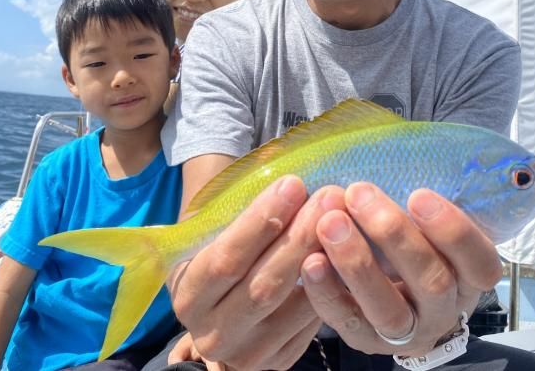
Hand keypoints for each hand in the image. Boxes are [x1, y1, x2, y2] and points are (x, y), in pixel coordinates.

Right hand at [169, 176, 339, 369]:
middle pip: (263, 284)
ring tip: (343, 217)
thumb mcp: (211, 237)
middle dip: (300, 236)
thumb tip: (283, 182)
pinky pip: (312, 322)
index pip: (226, 258)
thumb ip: (233, 217)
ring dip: (323, 257)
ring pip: (293, 305)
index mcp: (188, 295)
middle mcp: (213, 333)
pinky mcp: (280, 361)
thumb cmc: (221, 254)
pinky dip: (332, 284)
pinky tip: (346, 250)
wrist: (223, 309)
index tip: (293, 184)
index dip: (260, 222)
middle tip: (329, 196)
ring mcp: (248, 354)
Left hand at [301, 184, 501, 356]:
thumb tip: (403, 142)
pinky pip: (347, 322)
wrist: (390, 297)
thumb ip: (422, 201)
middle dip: (394, 234)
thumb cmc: (408, 242)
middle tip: (359, 193)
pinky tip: (310, 260)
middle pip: (432, 280)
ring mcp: (405, 332)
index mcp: (467, 277)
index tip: (419, 194)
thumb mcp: (426, 223)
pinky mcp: (365, 341)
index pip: (480, 262)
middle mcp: (443, 309)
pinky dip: (327, 292)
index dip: (454, 231)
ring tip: (329, 223)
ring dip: (357, 263)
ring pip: (389, 309)